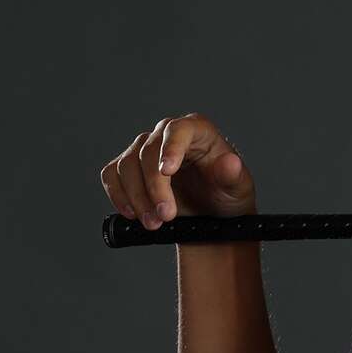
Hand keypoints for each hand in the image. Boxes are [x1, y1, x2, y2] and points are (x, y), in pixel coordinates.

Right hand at [99, 112, 257, 228]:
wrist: (212, 213)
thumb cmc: (227, 194)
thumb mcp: (238, 188)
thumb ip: (233, 175)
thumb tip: (230, 162)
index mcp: (198, 131)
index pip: (179, 130)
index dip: (170, 148)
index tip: (167, 172)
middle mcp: (168, 135)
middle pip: (148, 152)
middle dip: (154, 188)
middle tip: (165, 215)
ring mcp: (145, 149)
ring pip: (127, 165)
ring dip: (136, 197)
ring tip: (154, 222)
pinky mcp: (129, 167)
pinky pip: (112, 175)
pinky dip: (118, 195)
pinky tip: (133, 213)